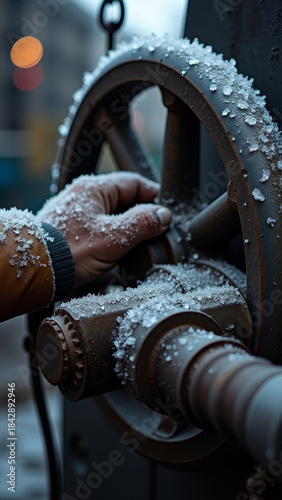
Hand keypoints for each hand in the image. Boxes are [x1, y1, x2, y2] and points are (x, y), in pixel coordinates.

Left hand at [37, 172, 171, 286]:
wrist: (36, 270)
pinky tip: (119, 249)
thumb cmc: (70, 252)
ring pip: (112, 213)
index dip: (154, 196)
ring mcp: (76, 211)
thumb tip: (163, 215)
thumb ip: (142, 223)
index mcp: (94, 189)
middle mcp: (84, 196)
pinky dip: (113, 234)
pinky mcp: (72, 228)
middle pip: (123, 198)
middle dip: (141, 213)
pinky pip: (100, 225)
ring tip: (140, 242)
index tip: (166, 212)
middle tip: (156, 230)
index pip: (134, 182)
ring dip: (127, 226)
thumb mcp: (114, 238)